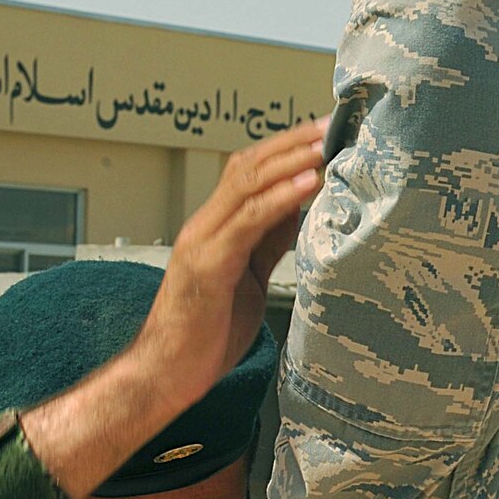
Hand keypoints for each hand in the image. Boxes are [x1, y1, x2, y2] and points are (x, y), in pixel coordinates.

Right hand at [133, 120, 326, 407]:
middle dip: (292, 142)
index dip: (285, 148)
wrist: (166, 374)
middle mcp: (204, 226)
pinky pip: (248, 221)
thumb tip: (299, 208)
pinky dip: (280, 198)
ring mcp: (202, 242)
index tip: (323, 133)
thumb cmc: (205, 333)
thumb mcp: (247, 277)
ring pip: (246, 184)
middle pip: (248, 166)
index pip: (249, 172)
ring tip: (325, 144)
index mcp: (213, 228)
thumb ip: (267, 242)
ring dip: (290, 160)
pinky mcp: (208, 266)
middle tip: (332, 124)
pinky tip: (308, 183)